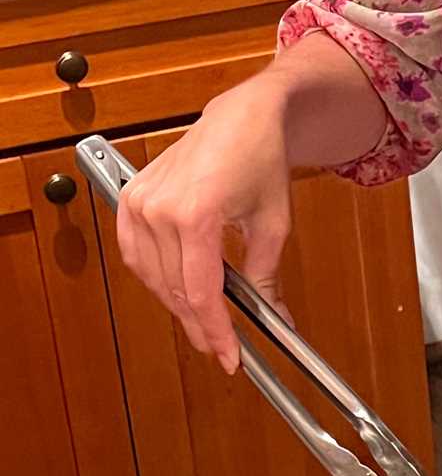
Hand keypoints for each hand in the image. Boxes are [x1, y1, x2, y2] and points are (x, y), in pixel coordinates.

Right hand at [117, 80, 293, 373]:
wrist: (242, 117)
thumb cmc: (260, 159)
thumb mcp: (273, 224)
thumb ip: (267, 277)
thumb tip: (276, 319)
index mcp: (196, 214)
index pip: (200, 292)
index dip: (214, 332)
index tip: (229, 357)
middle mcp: (159, 208)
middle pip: (174, 290)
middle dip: (199, 325)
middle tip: (222, 350)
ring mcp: (140, 201)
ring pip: (151, 277)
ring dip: (176, 305)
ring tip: (204, 324)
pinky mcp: (131, 197)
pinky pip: (133, 254)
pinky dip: (152, 278)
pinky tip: (173, 292)